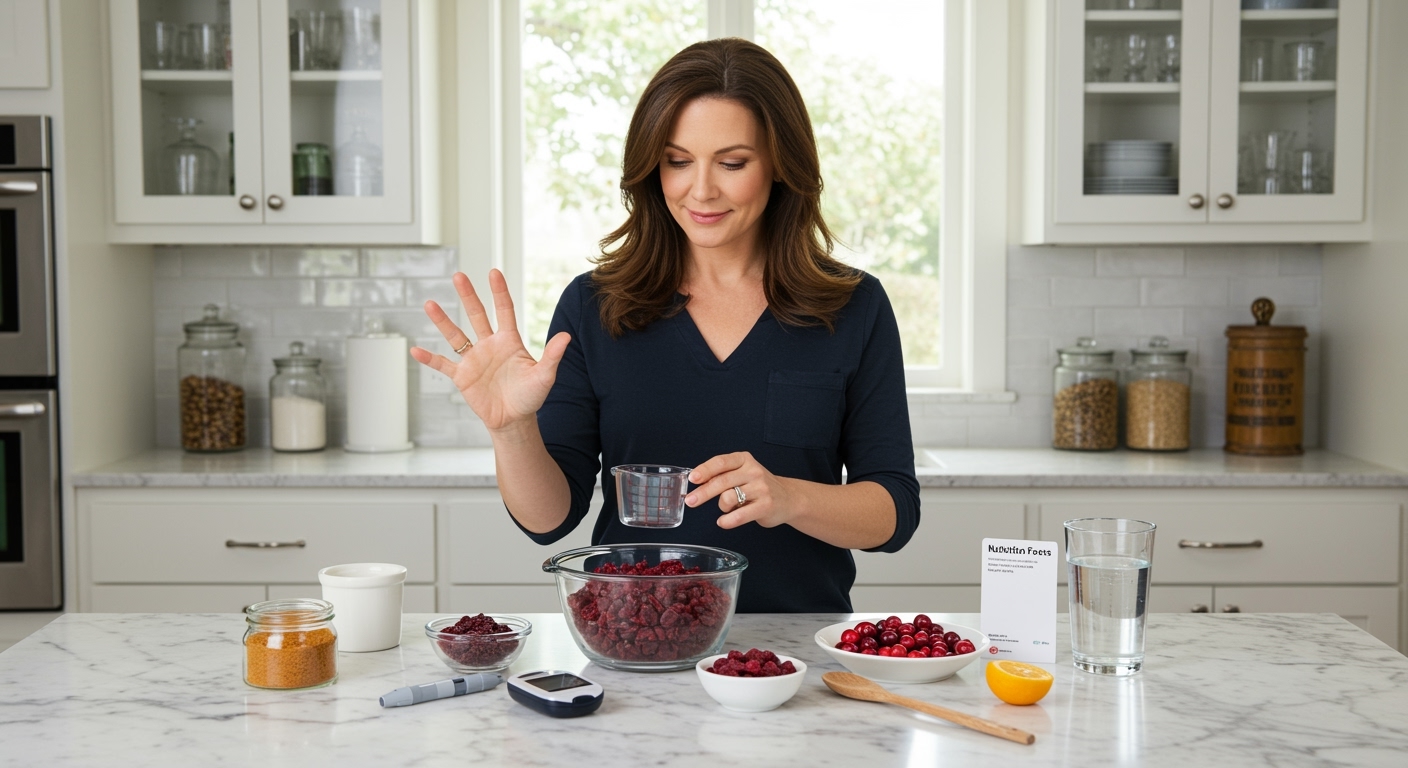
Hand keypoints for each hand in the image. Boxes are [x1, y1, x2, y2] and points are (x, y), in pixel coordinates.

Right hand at [409, 270, 570, 432]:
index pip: (504, 310)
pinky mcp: (463, 377)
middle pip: (477, 315)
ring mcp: (474, 360)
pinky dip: (430, 359)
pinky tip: (416, 350)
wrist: (514, 420)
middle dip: (468, 295)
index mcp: (509, 341)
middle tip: (459, 275)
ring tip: (430, 304)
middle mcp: (489, 345)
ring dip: (443, 321)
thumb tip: (566, 336)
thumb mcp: (544, 376)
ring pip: (456, 336)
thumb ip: (552, 356)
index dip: (499, 292)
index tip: (493, 272)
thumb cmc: (530, 397)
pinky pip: (444, 365)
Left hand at [686, 452, 796, 530]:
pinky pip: (739, 515)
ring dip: (722, 507)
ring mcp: (761, 488)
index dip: (705, 470)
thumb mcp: (742, 473)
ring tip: (726, 508)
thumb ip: (723, 475)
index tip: (693, 478)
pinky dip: (727, 521)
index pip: (721, 462)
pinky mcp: (765, 506)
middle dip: (703, 492)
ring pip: (728, 498)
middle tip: (690, 500)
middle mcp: (753, 471)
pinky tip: (723, 522)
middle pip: (722, 481)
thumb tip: (697, 482)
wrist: (789, 498)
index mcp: (744, 460)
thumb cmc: (759, 486)